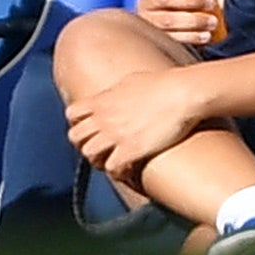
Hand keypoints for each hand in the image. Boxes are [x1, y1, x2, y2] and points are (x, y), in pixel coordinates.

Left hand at [64, 68, 201, 182]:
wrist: (182, 92)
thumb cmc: (162, 83)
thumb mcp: (130, 81)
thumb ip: (116, 92)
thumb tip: (115, 95)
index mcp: (102, 100)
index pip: (71, 114)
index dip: (77, 124)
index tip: (89, 130)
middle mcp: (104, 117)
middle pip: (75, 137)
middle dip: (84, 145)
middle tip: (99, 149)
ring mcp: (116, 134)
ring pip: (89, 155)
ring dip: (99, 161)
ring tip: (111, 162)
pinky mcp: (132, 149)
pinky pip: (112, 168)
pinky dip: (117, 172)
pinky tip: (127, 171)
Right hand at [135, 0, 226, 47]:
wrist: (189, 31)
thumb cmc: (192, 2)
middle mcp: (146, 2)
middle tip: (212, 1)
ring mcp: (150, 23)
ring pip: (168, 21)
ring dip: (194, 20)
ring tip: (213, 22)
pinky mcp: (159, 42)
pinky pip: (173, 39)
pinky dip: (191, 37)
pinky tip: (206, 36)